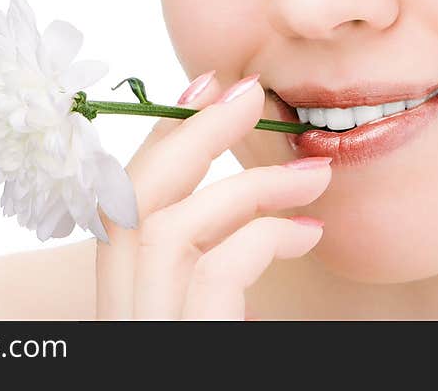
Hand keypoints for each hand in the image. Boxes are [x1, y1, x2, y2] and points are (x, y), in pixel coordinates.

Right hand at [94, 71, 331, 319]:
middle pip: (129, 204)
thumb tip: (245, 201)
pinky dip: (265, 236)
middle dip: (190, 135)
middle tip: (250, 93)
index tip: (205, 91)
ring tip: (315, 174)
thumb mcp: (216, 313)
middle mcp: (122, 317)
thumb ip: (215, 263)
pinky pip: (215, 270)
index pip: (122, 208)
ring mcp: (147, 331)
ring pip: (171, 228)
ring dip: (249, 185)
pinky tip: (309, 233)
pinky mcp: (189, 346)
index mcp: (126, 303)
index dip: (159, 141)